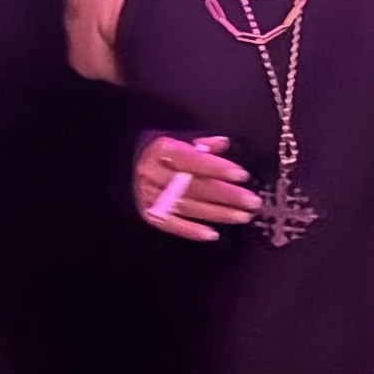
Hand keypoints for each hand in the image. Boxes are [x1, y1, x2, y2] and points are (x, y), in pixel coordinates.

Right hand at [132, 131, 259, 243]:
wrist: (122, 164)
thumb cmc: (156, 151)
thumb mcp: (175, 138)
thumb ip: (200, 144)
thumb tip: (223, 144)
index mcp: (160, 149)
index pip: (193, 160)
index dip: (218, 168)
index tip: (241, 175)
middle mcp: (153, 173)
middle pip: (194, 185)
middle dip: (226, 194)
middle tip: (251, 201)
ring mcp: (150, 195)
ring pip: (188, 206)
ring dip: (217, 213)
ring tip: (242, 216)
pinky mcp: (148, 213)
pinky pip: (172, 224)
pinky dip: (192, 231)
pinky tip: (212, 234)